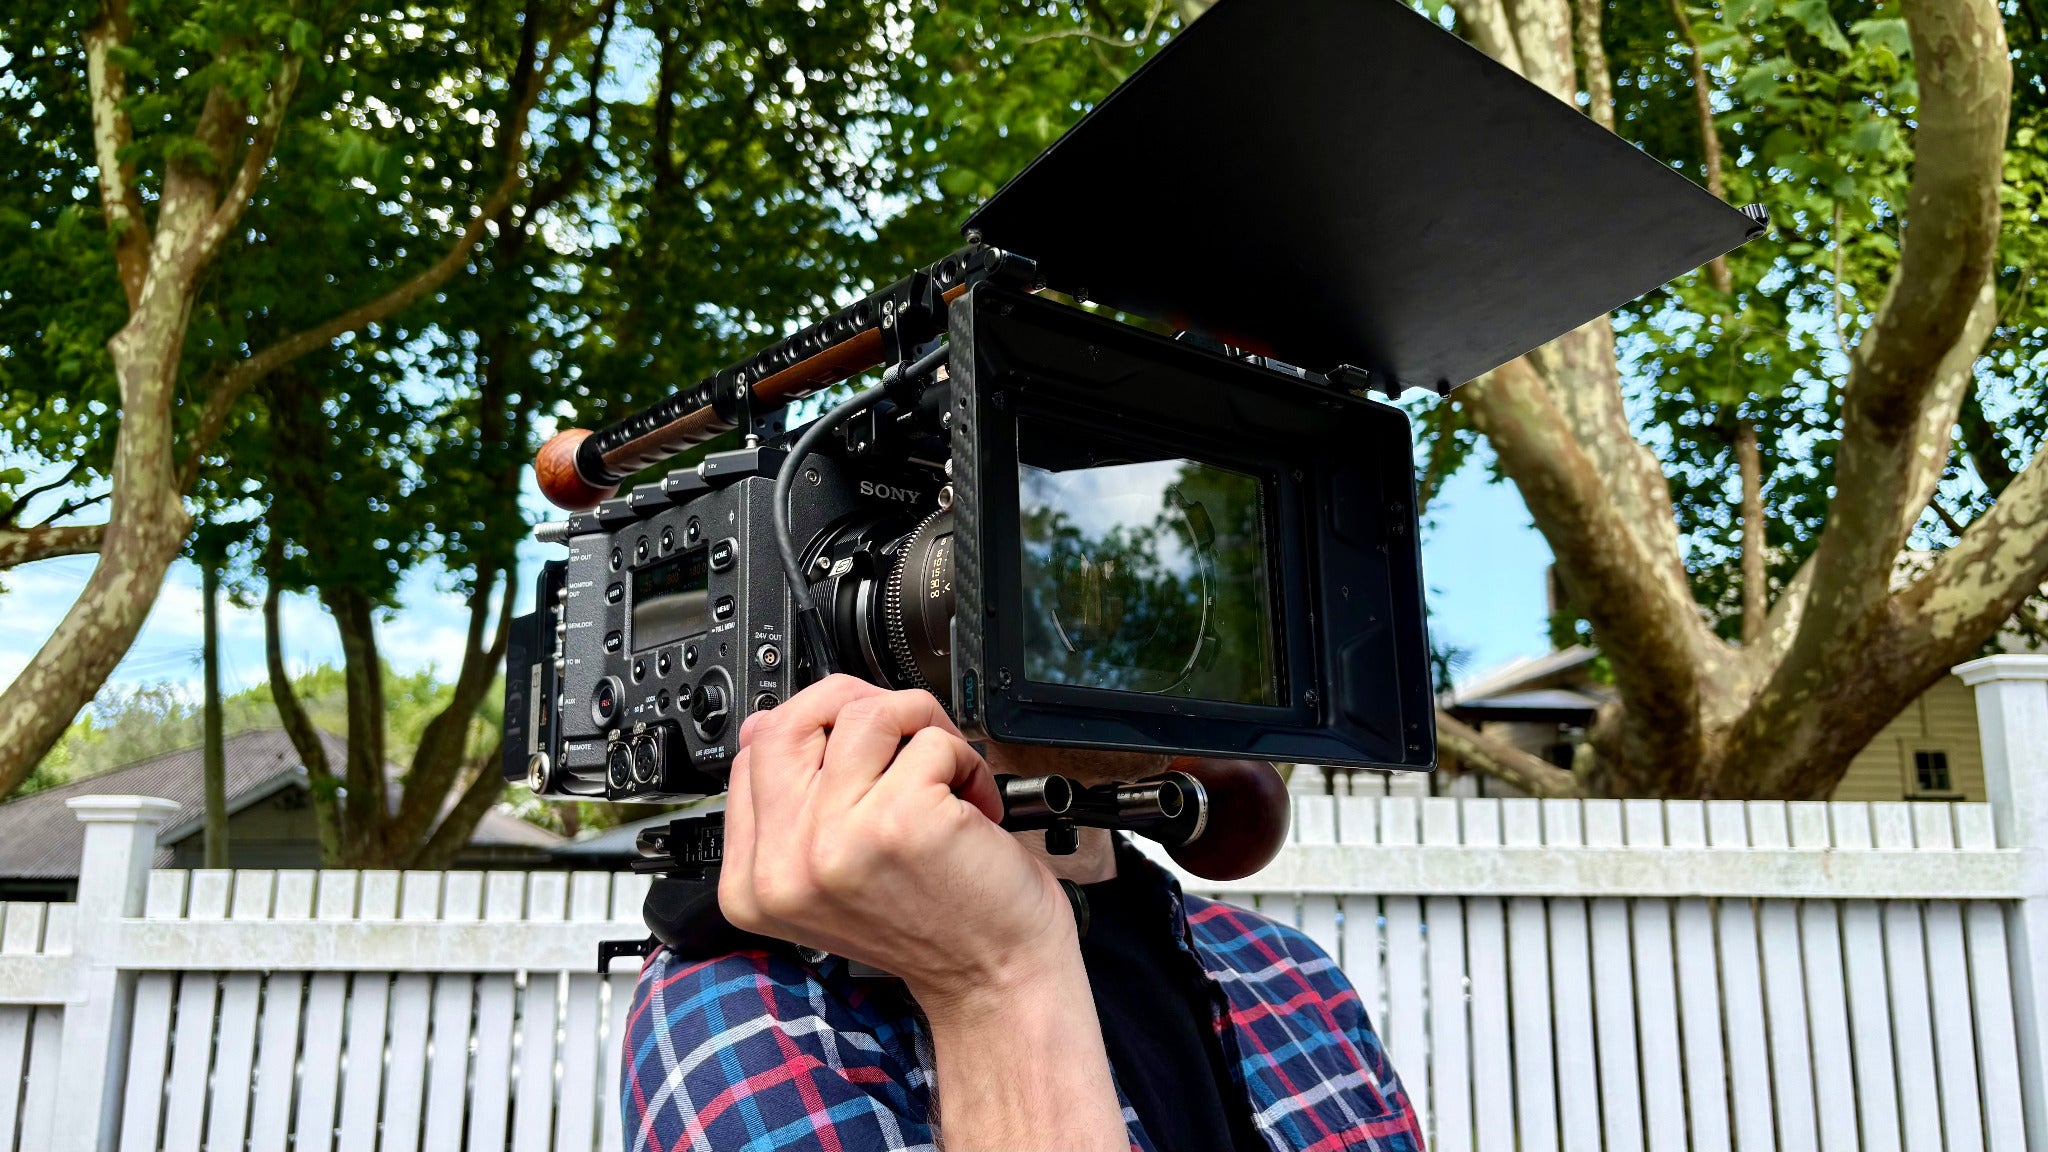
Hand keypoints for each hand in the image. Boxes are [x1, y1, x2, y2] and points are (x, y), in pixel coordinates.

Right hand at [718, 674, 1073, 1003]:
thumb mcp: (830, 875)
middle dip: (855, 705)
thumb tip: (765, 725)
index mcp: (753, 882)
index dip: (815, 731)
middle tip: (901, 738)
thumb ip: (792, 806)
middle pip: (790, 723)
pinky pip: (929, 740)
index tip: (860, 749)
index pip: (752, 756)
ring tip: (943, 775)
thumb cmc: (930, 926)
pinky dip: (966, 760)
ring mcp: (835, 842)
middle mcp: (782, 867)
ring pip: (864, 715)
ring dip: (920, 729)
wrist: (994, 980)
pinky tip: (972, 804)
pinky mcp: (898, 821)